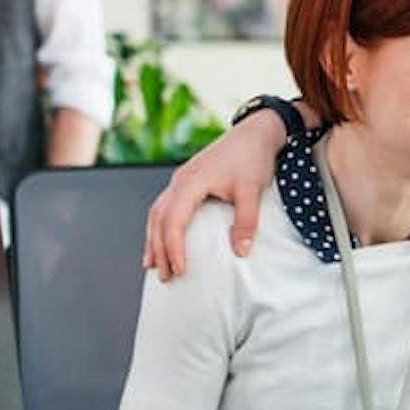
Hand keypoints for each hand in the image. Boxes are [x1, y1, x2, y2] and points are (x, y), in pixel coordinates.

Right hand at [141, 108, 288, 276]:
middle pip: (159, 219)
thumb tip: (240, 252)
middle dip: (159, 250)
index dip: (174, 248)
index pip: (173, 221)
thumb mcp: (252, 190)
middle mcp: (179, 180)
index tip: (181, 270)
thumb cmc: (253, 157)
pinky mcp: (187, 180)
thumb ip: (246, 221)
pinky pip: (165, 206)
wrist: (256, 131)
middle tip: (165, 277)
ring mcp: (180, 179)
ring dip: (154, 239)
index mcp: (190, 182)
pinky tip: (162, 239)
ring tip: (154, 265)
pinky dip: (160, 226)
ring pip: (157, 212)